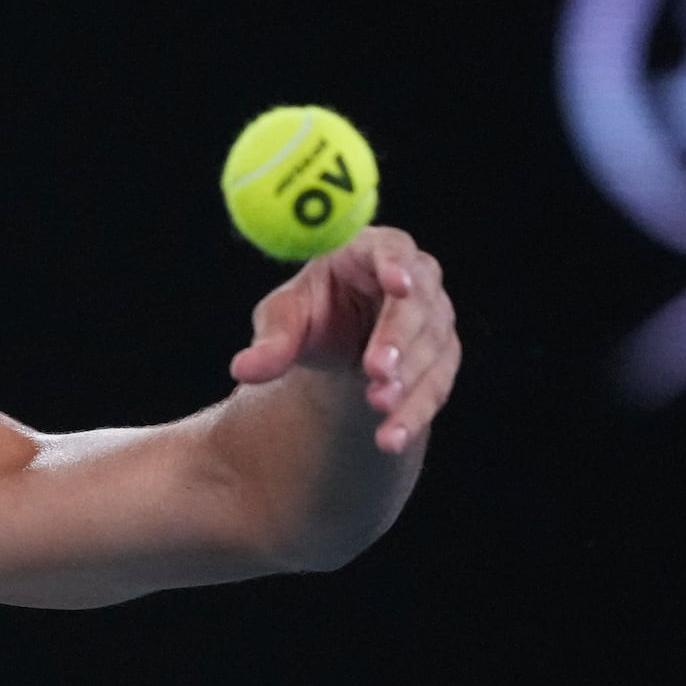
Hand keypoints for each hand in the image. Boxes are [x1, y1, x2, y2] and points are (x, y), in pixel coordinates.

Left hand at [228, 226, 458, 454]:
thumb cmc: (311, 314)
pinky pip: (435, 386)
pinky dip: (413, 413)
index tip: (396, 285)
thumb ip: (271, 340)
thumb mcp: (284, 318)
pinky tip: (391, 437)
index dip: (396, 264)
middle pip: (417, 304)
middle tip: (376, 369)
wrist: (339, 347)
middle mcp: (415, 279)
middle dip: (398, 339)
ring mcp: (435, 319)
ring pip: (431, 349)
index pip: (392, 247)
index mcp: (371, 250)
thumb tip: (243, 369)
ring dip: (407, 380)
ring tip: (378, 404)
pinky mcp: (442, 358)